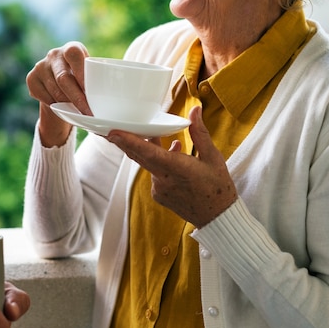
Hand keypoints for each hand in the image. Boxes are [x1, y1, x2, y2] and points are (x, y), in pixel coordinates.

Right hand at [26, 41, 90, 146]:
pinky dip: (55, 105)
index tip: (90, 92)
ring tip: (78, 111)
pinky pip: (44, 98)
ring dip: (67, 104)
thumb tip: (113, 97)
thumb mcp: (90, 75)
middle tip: (88, 112)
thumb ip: (96, 79)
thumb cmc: (82, 79)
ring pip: (55, 91)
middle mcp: (54, 54)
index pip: (74, 54)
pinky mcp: (31, 78)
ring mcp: (40, 66)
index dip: (81, 73)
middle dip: (77, 98)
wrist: (61, 83)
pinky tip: (61, 106)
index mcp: (72, 48)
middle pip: (63, 78)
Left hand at [107, 106, 237, 226]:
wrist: (217, 217)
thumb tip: (195, 110)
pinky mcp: (158, 195)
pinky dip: (158, 164)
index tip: (113, 133)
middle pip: (139, 157)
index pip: (148, 152)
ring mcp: (159, 189)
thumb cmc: (218, 187)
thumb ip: (199, 133)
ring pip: (148, 164)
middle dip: (123, 142)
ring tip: (155, 136)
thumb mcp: (212, 157)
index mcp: (177, 169)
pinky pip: (153, 174)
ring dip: (149, 151)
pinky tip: (172, 156)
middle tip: (110, 130)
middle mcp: (163, 180)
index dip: (129, 142)